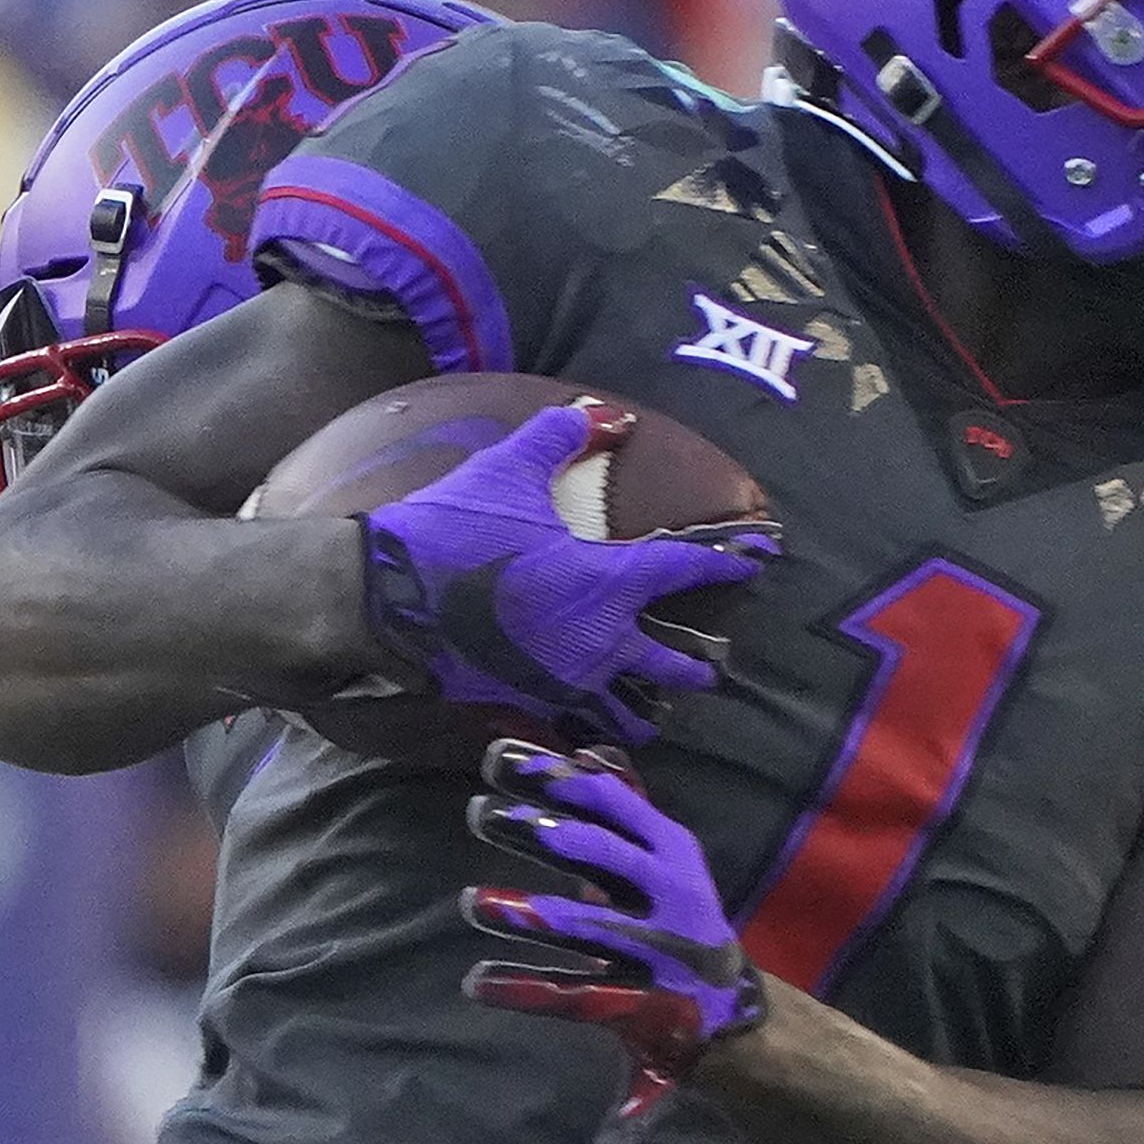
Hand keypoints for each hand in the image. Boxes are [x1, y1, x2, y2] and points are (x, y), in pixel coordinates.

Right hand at [360, 396, 779, 749]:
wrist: (382, 598)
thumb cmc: (451, 531)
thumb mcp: (507, 473)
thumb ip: (559, 438)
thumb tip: (602, 413)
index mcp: (606, 583)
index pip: (685, 568)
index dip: (726, 561)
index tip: (761, 560)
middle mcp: (599, 643)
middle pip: (671, 666)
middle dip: (696, 668)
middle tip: (712, 669)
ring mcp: (564, 682)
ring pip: (629, 712)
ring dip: (648, 709)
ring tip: (658, 708)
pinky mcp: (528, 705)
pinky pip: (578, 725)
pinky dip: (594, 730)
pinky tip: (596, 727)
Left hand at [460, 739, 765, 1116]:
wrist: (723, 1001)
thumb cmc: (679, 913)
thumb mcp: (663, 856)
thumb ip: (624, 810)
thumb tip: (584, 753)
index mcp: (670, 847)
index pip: (610, 799)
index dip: (552, 777)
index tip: (496, 759)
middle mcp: (669, 890)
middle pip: (598, 851)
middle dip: (536, 828)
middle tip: (478, 813)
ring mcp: (656, 947)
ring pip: (583, 924)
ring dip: (524, 911)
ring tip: (469, 901)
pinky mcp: (637, 999)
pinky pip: (571, 993)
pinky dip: (521, 987)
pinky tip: (475, 981)